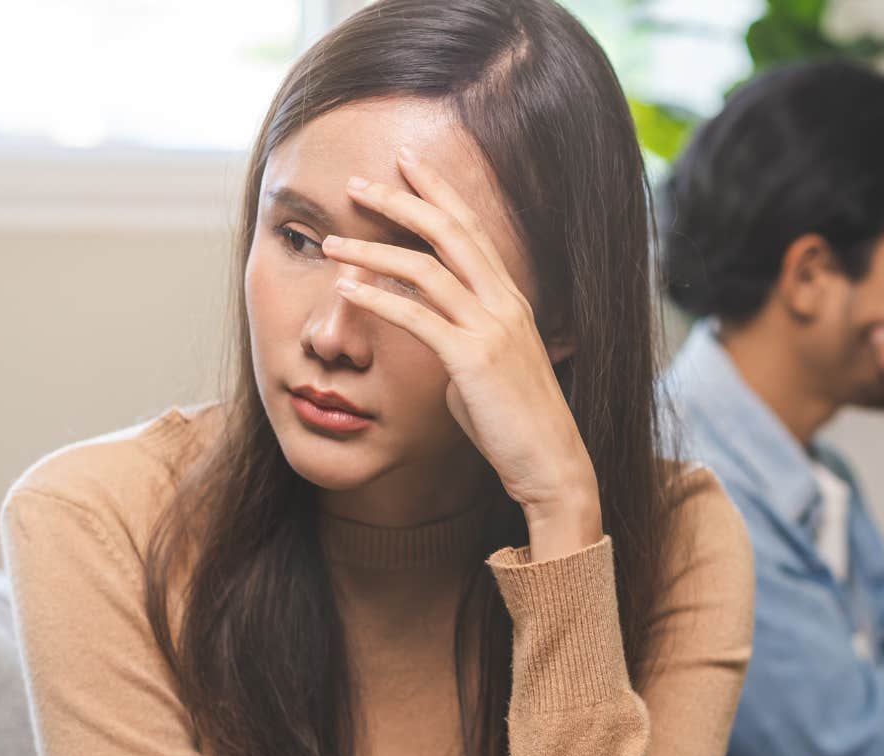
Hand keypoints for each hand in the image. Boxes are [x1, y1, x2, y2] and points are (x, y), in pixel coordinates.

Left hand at [325, 149, 600, 559]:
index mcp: (511, 301)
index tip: (406, 163)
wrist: (551, 464)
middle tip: (358, 181)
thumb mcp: (486, 370)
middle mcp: (505, 304)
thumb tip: (431, 338)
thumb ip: (459, 343)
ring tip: (332, 243)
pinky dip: (378, 299)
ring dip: (373, 250)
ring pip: (426, 269)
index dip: (439, 192)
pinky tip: (347, 290)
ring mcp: (492, 330)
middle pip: (449, 232)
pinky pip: (418, 318)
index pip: (472, 230)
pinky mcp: (473, 361)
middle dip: (401, 200)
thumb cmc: (515, 425)